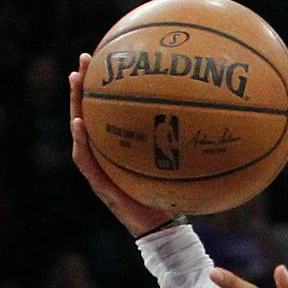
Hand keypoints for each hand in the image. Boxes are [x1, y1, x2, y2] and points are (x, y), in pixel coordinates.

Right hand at [67, 54, 171, 238]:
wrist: (162, 230)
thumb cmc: (171, 197)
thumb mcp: (179, 165)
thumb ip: (184, 144)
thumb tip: (212, 118)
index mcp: (119, 145)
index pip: (109, 110)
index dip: (105, 85)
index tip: (107, 57)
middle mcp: (105, 152)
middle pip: (89, 112)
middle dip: (84, 85)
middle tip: (84, 59)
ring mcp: (99, 166)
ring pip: (81, 129)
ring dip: (75, 104)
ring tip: (74, 80)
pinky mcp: (99, 183)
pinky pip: (86, 160)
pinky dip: (81, 142)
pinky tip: (79, 123)